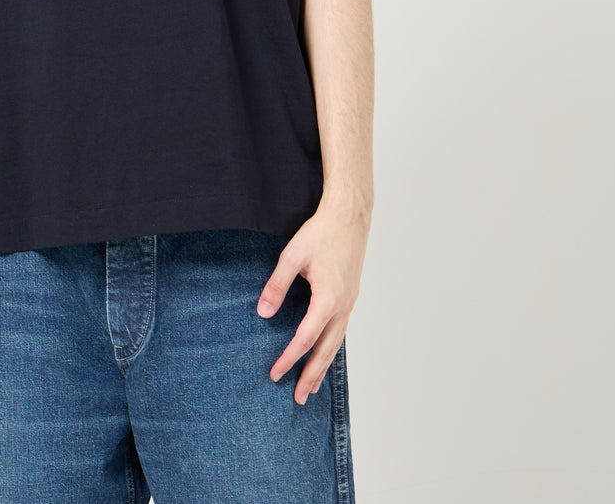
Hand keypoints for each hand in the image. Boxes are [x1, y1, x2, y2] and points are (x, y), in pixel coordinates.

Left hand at [256, 198, 370, 403]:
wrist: (350, 216)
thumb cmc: (321, 233)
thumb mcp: (292, 256)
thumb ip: (276, 285)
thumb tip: (263, 313)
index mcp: (328, 299)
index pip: (305, 339)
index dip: (289, 358)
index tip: (275, 373)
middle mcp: (343, 306)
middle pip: (325, 350)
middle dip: (311, 375)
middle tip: (298, 398)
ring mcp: (350, 303)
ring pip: (336, 343)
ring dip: (323, 366)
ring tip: (311, 387)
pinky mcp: (350, 297)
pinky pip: (340, 330)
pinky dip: (331, 348)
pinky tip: (323, 353)